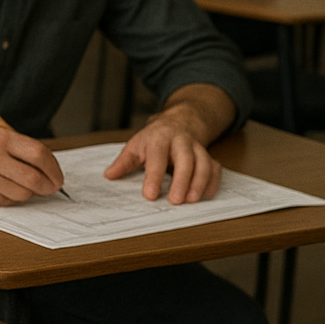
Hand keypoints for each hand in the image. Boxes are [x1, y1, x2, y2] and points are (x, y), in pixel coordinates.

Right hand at [0, 127, 64, 204]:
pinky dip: (9, 198)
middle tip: (49, 188)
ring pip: (23, 193)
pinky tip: (0, 189)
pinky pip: (7, 201)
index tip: (58, 178)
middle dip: (47, 187)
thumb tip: (52, 172)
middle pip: (34, 177)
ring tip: (17, 185)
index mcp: (0, 136)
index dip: (54, 169)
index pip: (39, 154)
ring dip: (26, 193)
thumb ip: (23, 150)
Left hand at [105, 115, 220, 203]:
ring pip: (204, 164)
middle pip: (186, 160)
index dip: (154, 177)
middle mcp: (181, 142)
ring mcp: (197, 148)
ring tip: (191, 201)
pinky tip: (207, 196)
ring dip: (200, 183)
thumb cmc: (153, 139)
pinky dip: (213, 182)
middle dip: (182, 181)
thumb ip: (123, 162)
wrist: (178, 123)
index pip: (157, 157)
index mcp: (159, 138)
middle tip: (175, 201)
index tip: (150, 195)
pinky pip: (215, 168)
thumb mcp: (135, 146)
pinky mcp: (208, 156)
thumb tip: (109, 176)